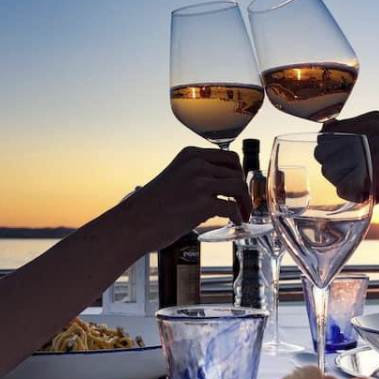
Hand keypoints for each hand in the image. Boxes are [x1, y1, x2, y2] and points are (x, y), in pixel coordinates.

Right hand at [123, 147, 251, 252]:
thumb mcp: (175, 177)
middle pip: (237, 172)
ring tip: (242, 214)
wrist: (133, 223)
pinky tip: (234, 222)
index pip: (229, 156)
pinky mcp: (203, 204)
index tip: (239, 187)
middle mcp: (197, 164)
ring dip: (245, 203)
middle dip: (244, 189)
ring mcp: (200, 183)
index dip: (239, 173)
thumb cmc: (151, 207)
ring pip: (239, 187)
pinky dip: (237, 216)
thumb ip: (196, 177)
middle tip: (243, 203)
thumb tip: (220, 189)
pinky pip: (231, 208)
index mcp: (190, 155)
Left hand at [321, 111, 378, 220]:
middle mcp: (369, 129)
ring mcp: (370, 147)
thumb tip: (326, 140)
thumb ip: (363, 139)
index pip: (328, 132)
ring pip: (330, 170)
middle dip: (336, 169)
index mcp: (373, 120)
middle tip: (359, 178)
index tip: (350, 164)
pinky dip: (355, 196)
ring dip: (346, 184)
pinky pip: (343, 188)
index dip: (332, 153)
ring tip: (371, 185)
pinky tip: (374, 193)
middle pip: (323, 151)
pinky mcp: (372, 169)